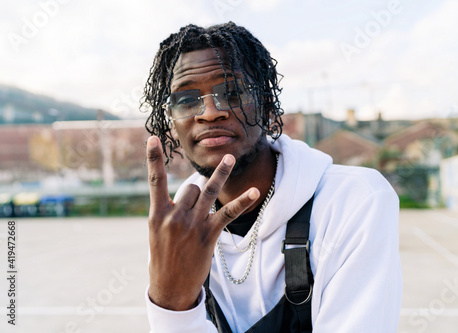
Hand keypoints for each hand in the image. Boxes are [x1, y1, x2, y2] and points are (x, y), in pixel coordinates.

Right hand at [146, 136, 258, 310]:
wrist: (170, 287)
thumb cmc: (163, 258)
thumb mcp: (157, 233)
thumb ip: (169, 211)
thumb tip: (190, 192)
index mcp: (157, 215)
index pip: (155, 181)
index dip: (153, 158)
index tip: (152, 137)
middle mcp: (174, 217)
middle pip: (191, 187)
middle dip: (197, 192)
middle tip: (195, 210)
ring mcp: (192, 225)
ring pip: (208, 191)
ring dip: (221, 173)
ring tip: (230, 158)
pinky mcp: (208, 235)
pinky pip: (227, 213)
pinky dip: (242, 202)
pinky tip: (254, 192)